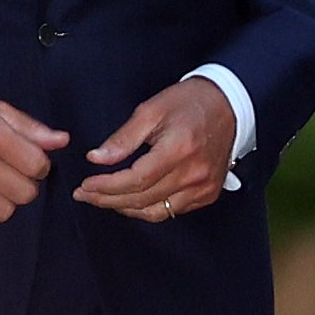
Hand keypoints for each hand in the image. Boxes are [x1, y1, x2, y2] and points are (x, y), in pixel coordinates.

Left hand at [77, 77, 237, 220]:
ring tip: (104, 199)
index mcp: (178, 149)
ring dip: (125, 208)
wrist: (228, 104)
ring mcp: (203, 187)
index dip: (105, 187)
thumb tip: (97, 158)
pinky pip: (171, 211)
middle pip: (142, 199)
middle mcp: (193, 173)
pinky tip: (132, 200)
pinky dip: (148, 209)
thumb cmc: (189, 103)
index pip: (135, 180)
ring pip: (155, 212)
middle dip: (107, 200)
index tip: (85, 185)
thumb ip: (123, 138)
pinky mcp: (207, 194)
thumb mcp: (151, 110)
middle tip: (85, 195)